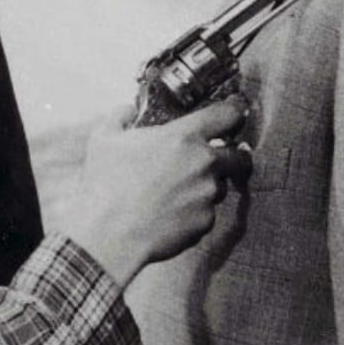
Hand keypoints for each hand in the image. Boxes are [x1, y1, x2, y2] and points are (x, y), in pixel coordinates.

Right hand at [63, 96, 252, 286]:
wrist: (111, 234)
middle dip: (233, 155)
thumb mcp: (103, 139)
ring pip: (220, 186)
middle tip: (217, 157)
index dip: (234, 110)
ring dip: (207, 186)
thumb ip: (120, 116)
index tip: (234, 111)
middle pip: (239, 156)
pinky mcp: (206, 222)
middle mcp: (204, 164)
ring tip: (177, 192)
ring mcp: (208, 195)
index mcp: (183, 137)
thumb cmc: (106, 184)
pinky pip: (206, 212)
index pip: (228, 114)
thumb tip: (128, 110)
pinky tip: (169, 213)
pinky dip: (193, 212)